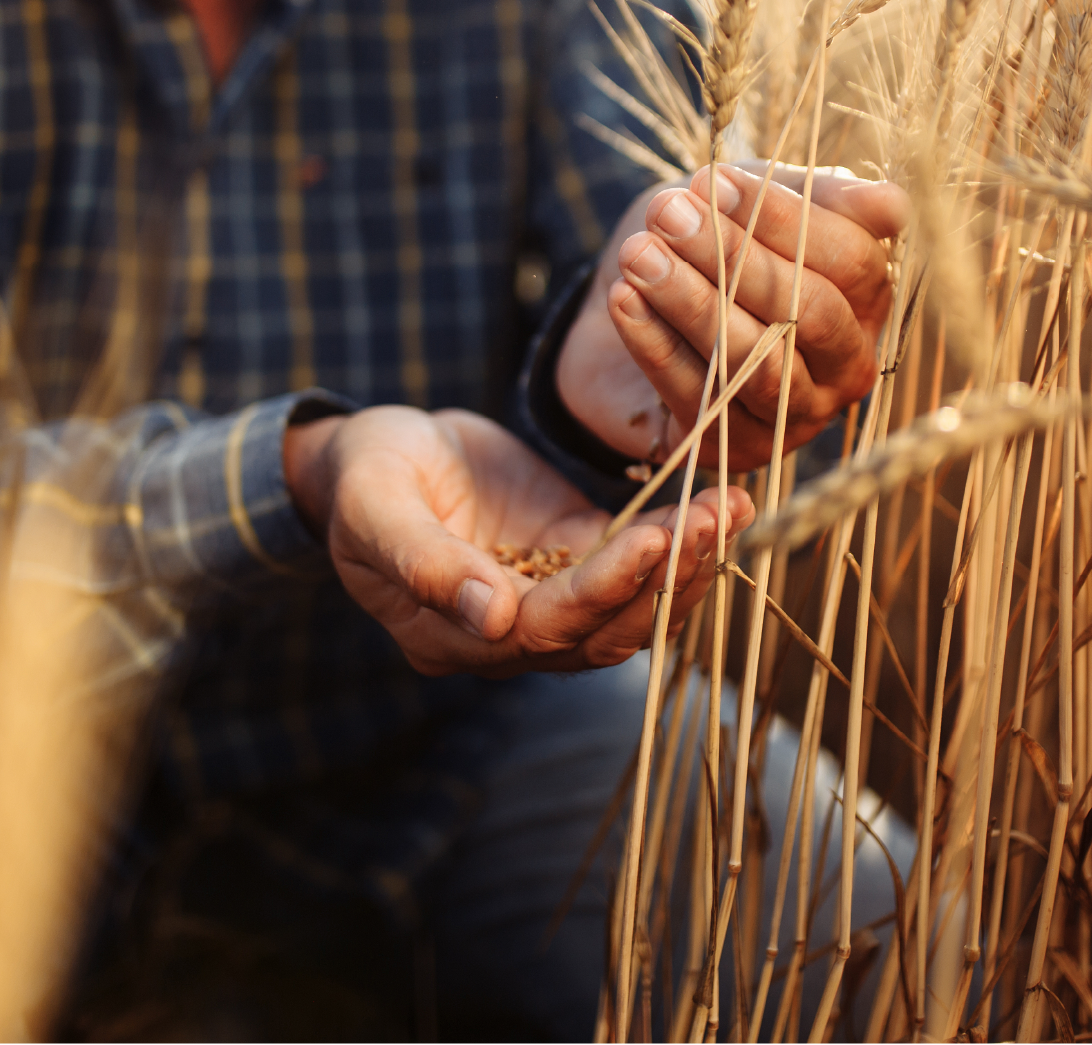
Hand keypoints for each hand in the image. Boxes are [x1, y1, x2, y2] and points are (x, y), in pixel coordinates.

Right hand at [284, 406, 751, 676]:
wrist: (371, 454)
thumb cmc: (361, 477)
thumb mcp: (373, 506)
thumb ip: (422, 561)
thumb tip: (489, 616)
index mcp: (450, 637)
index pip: (542, 629)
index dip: (602, 589)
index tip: (652, 538)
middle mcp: (506, 636)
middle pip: (603, 629)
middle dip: (665, 576)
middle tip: (714, 516)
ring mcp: (545, 598)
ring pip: (631, 606)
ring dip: (686, 564)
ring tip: (729, 507)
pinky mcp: (572, 557)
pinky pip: (636, 565)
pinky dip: (679, 541)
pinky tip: (717, 502)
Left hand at [556, 163, 907, 468]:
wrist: (628, 309)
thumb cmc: (710, 247)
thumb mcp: (759, 204)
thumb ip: (822, 198)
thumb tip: (891, 206)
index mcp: (868, 302)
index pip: (851, 261)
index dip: (783, 218)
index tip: (712, 181)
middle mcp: (847, 367)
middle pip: (808, 312)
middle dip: (734, 257)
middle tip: (667, 214)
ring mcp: (800, 416)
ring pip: (757, 360)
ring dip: (691, 302)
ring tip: (638, 254)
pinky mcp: (742, 451)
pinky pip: (702, 397)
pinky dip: (657, 345)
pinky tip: (625, 300)